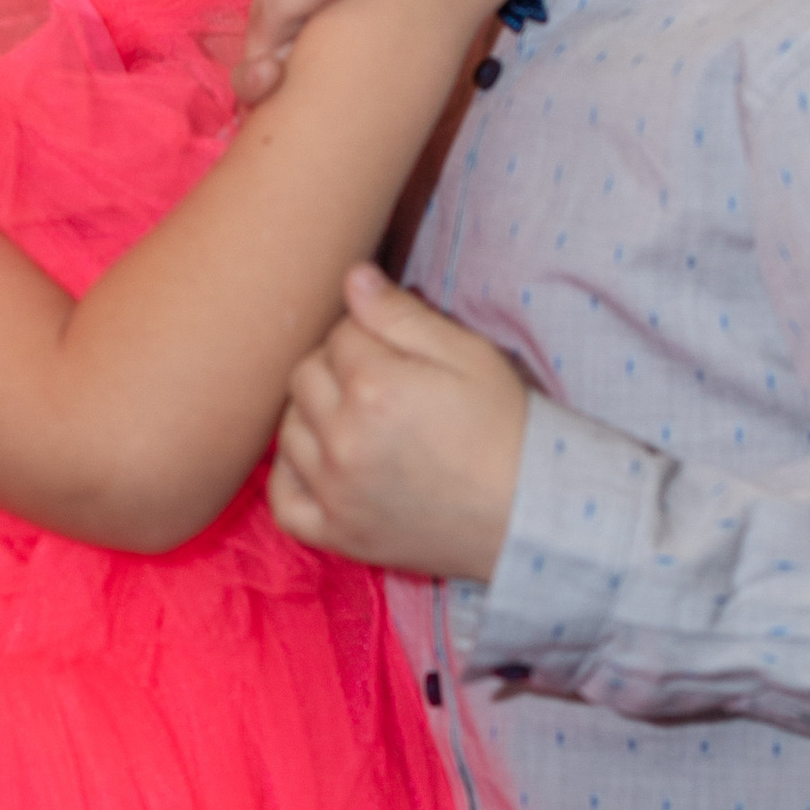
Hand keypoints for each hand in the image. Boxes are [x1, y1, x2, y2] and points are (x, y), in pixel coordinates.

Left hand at [269, 263, 529, 578]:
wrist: (528, 511)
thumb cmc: (502, 426)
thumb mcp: (468, 354)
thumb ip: (402, 314)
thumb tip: (351, 277)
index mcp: (375, 387)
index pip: (338, 334)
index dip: (368, 334)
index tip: (398, 352)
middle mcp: (344, 440)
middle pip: (304, 376)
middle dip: (336, 369)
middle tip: (380, 384)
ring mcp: (334, 491)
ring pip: (288, 428)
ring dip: (314, 416)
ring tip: (359, 422)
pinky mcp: (336, 532)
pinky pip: (281, 497)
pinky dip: (293, 475)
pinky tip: (322, 463)